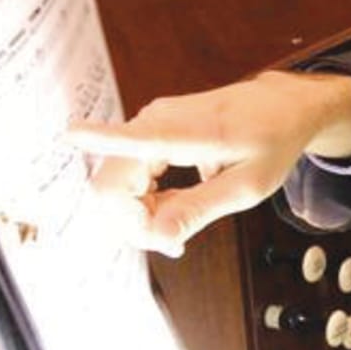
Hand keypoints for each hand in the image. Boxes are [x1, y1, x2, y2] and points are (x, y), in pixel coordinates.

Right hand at [67, 70, 350, 255]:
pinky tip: (172, 214)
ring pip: (115, 185)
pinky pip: (127, 177)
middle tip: (173, 244)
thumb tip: (157, 235)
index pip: (133, 134)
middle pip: (112, 183)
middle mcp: (156, 122)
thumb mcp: (248, 186)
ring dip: (138, 215)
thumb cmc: (270, 141)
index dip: (97, 138)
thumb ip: (201, 209)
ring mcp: (147, 125)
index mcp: (186, 131)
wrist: (280, 106)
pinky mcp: (147, 133)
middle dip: (132, 222)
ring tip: (179, 230)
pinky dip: (143, 203)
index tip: (70, 134)